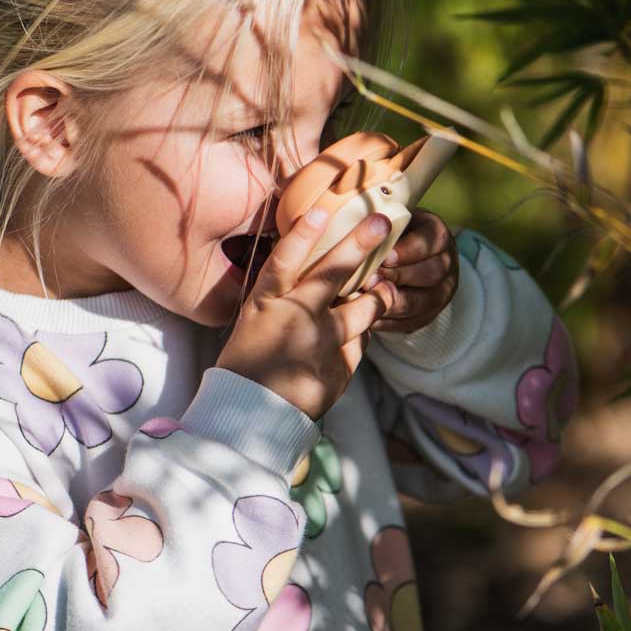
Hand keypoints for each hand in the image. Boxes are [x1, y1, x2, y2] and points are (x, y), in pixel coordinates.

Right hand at [216, 207, 397, 419]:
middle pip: (334, 273)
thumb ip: (281, 298)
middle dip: (361, 244)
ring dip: (378, 297)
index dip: (304, 233)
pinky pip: (360, 343)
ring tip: (384, 289)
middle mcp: (297, 317)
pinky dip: (358, 337)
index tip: (322, 210)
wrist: (252, 419)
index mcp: (266, 304)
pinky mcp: (340, 367)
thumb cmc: (245, 367)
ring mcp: (322, 343)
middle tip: (383, 224)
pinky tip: (352, 338)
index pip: (285, 259)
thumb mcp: (254, 323)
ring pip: (364, 309)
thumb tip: (313, 276)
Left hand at [369, 209, 457, 333]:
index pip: (430, 241)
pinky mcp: (429, 314)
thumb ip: (381, 225)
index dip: (408, 250)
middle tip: (370, 280)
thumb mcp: (391, 221)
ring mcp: (442, 292)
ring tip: (366, 300)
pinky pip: (412, 322)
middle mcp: (447, 263)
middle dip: (398, 277)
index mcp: (439, 235)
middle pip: (430, 273)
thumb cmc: (391, 235)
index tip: (385, 256)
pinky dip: (389, 321)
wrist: (405, 257)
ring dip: (393, 302)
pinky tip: (368, 318)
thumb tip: (358, 229)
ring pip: (422, 302)